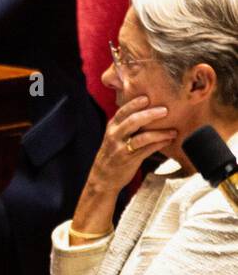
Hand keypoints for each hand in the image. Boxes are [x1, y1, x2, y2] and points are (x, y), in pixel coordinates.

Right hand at [68, 95, 174, 240]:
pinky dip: (159, 144)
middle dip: (149, 114)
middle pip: (132, 121)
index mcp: (112, 127)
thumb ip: (127, 125)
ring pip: (141, 137)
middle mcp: (114, 135)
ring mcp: (121, 148)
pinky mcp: (129, 160)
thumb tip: (148, 112)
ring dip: (159, 132)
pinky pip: (146, 150)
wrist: (103, 177)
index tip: (148, 96)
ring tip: (172, 130)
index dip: (135, 103)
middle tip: (165, 110)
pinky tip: (168, 141)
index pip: (123, 111)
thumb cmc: (112, 154)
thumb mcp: (115, 136)